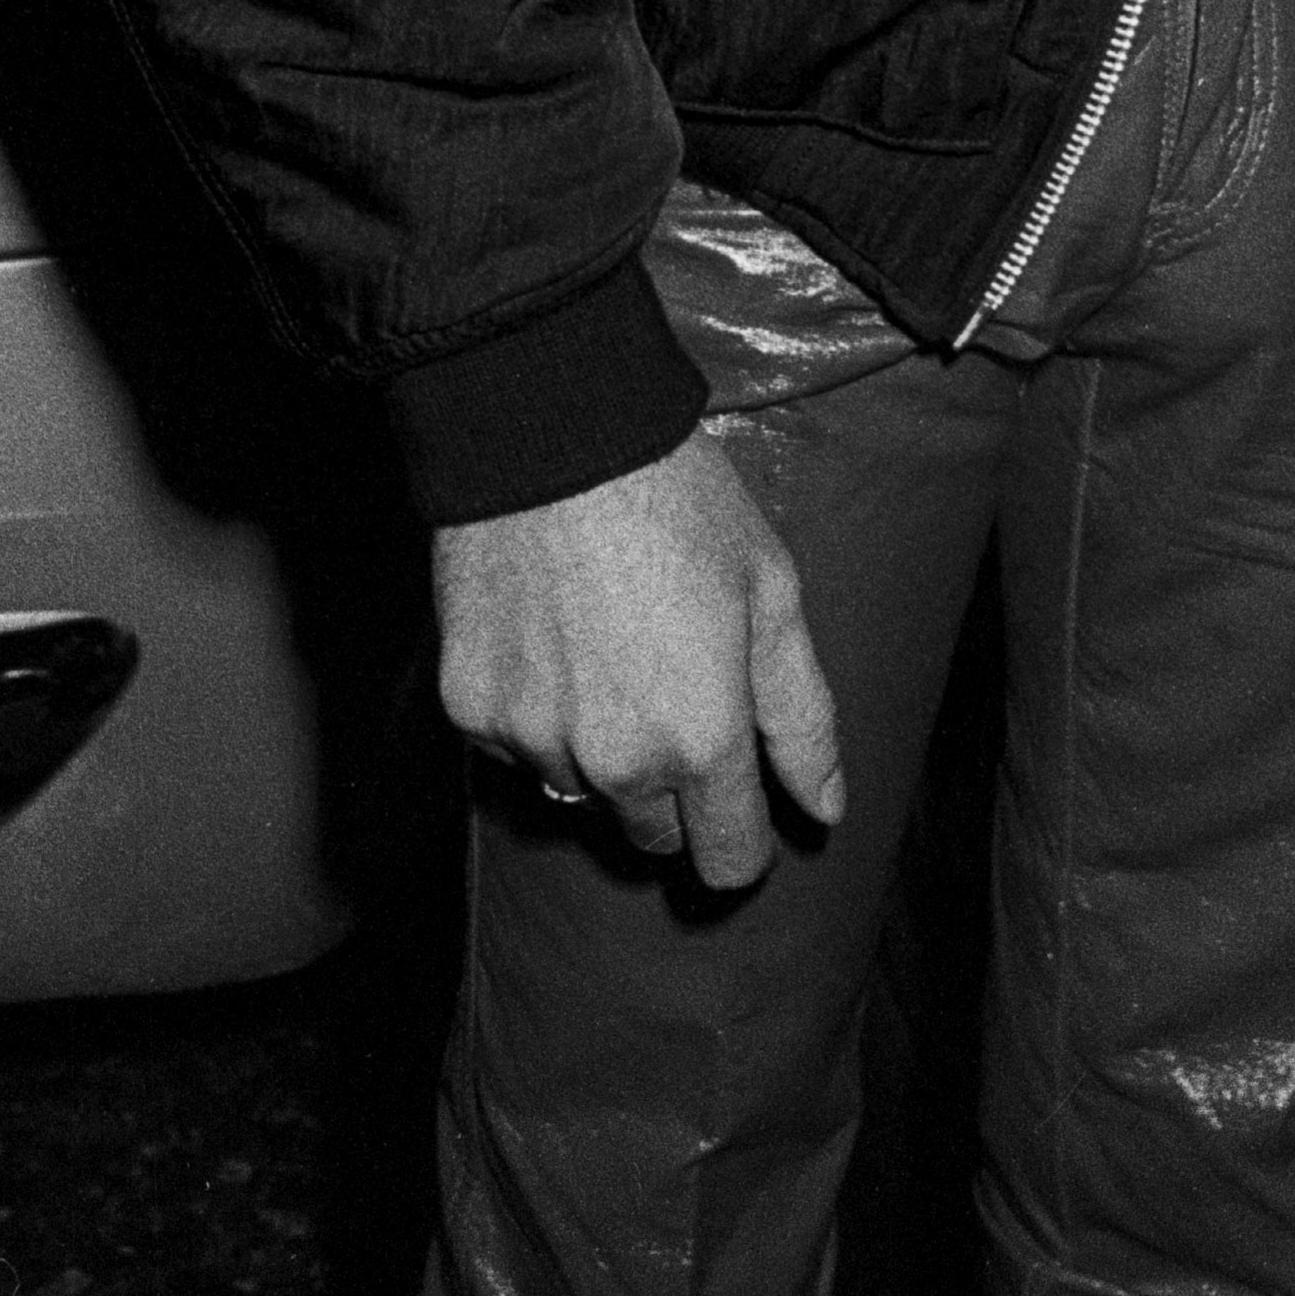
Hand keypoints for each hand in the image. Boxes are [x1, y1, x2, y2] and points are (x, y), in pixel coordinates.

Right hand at [432, 424, 847, 889]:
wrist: (549, 433)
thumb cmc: (678, 501)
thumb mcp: (772, 592)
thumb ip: (803, 717)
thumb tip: (824, 811)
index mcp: (701, 738)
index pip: (728, 862)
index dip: (742, 837)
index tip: (739, 801)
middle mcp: (614, 763)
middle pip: (654, 835)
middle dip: (673, 787)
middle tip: (673, 691)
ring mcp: (533, 741)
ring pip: (580, 794)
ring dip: (599, 752)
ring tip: (607, 650)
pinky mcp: (470, 711)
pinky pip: (515, 748)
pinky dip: (536, 714)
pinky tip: (550, 637)